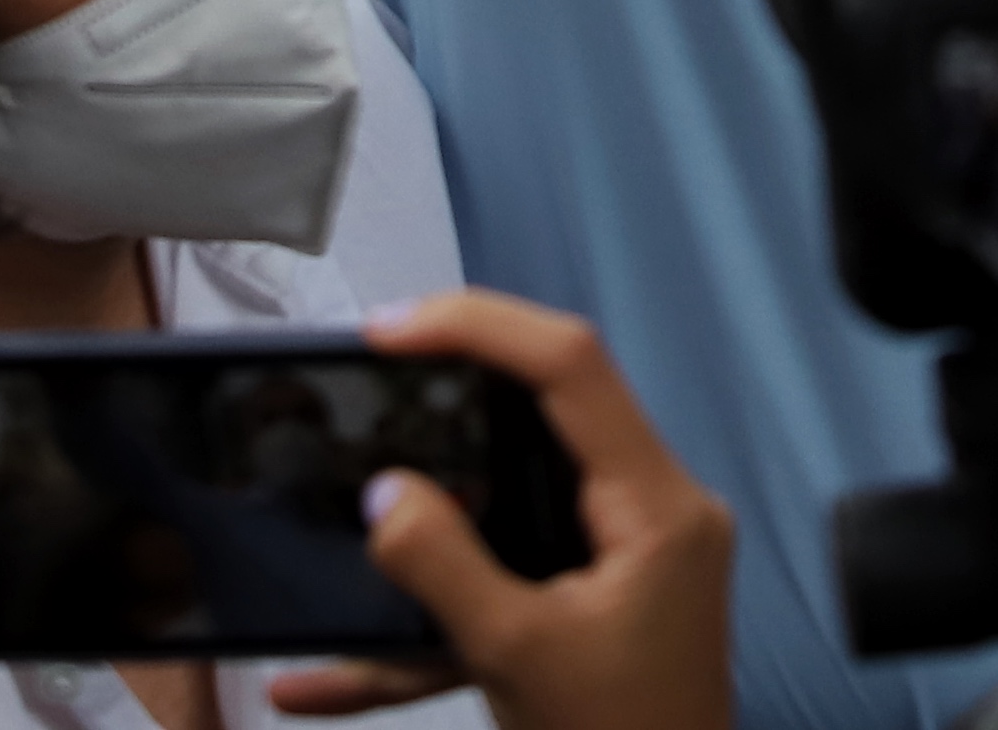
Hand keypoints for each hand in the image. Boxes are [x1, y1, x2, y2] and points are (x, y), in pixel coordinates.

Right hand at [265, 291, 733, 729]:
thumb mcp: (515, 656)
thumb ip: (441, 564)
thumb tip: (385, 492)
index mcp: (658, 509)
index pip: (571, 365)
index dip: (479, 326)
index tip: (392, 329)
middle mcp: (657, 513)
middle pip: (551, 403)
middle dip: (458, 382)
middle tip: (380, 366)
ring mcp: (632, 555)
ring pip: (523, 484)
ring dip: (443, 491)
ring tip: (370, 464)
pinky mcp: (602, 597)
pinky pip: (515, 565)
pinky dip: (441, 599)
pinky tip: (340, 672)